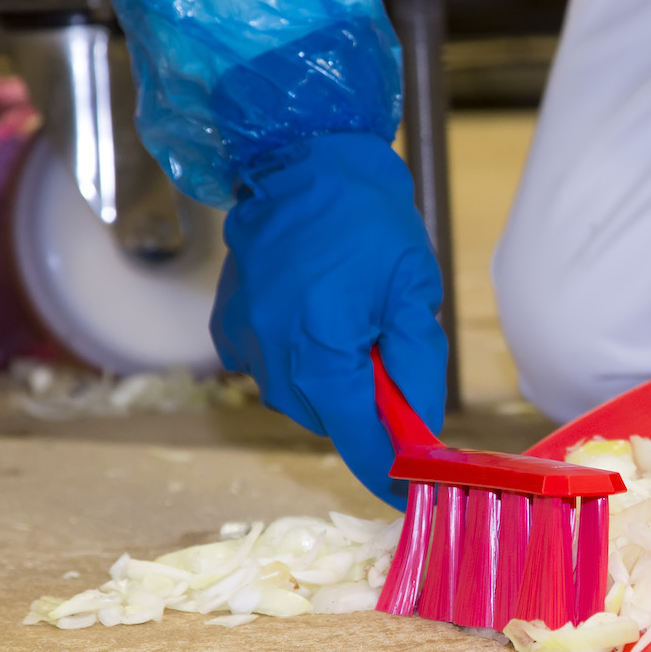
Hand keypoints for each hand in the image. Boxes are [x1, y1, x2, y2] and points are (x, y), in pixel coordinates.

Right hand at [213, 132, 448, 507]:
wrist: (301, 157)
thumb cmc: (367, 219)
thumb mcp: (413, 294)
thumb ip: (416, 371)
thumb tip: (421, 430)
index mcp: (319, 352)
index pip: (357, 440)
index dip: (387, 472)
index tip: (410, 494)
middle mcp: (270, 356)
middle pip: (329, 421)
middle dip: (367, 414)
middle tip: (396, 372)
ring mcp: (242, 342)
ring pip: (300, 398)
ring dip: (335, 386)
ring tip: (359, 329)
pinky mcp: (229, 326)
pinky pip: (273, 370)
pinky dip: (304, 363)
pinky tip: (324, 323)